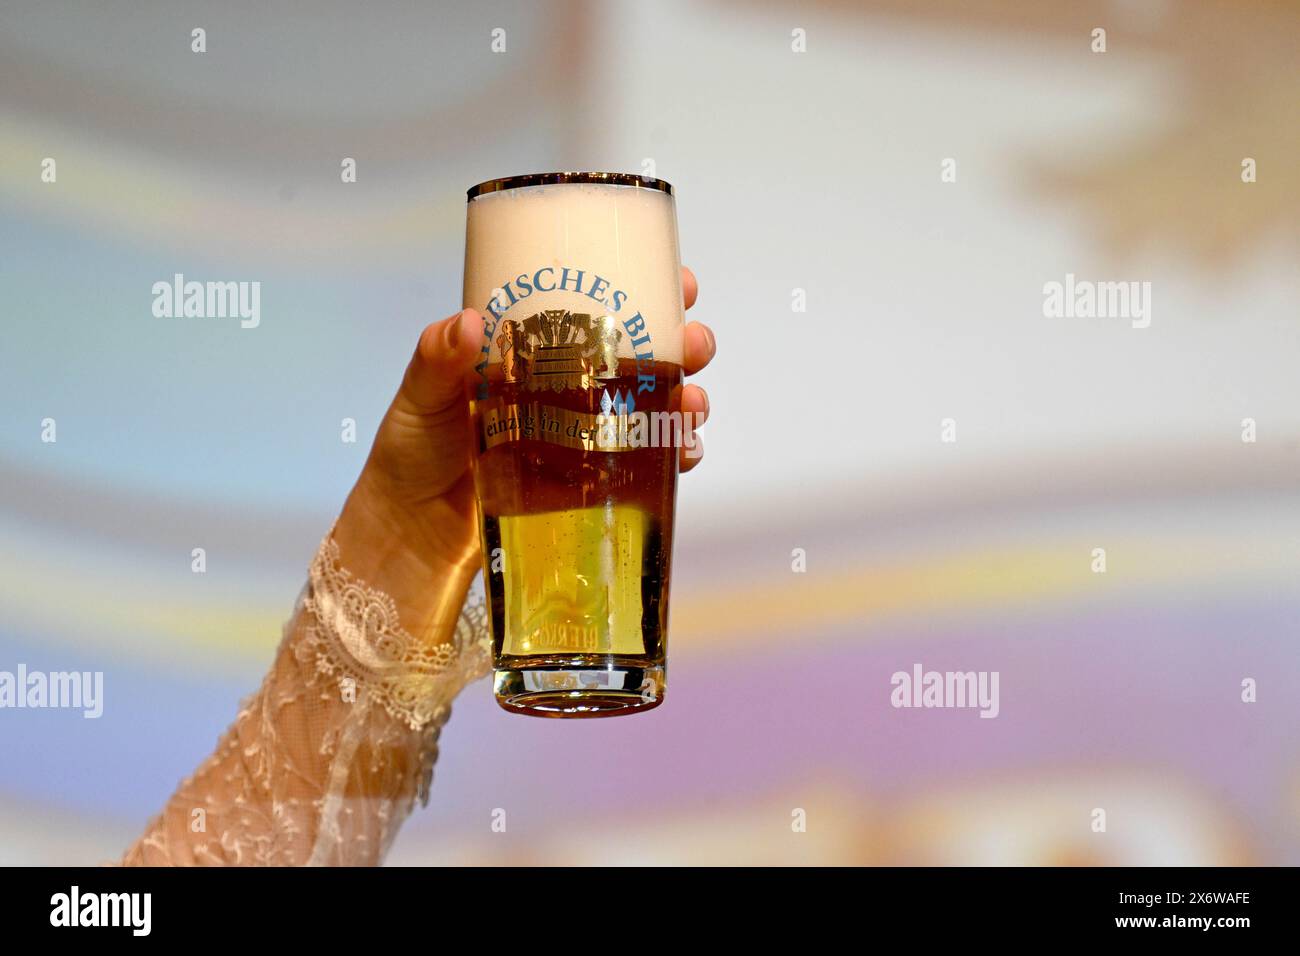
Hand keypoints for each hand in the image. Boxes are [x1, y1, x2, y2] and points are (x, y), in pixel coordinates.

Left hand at [332, 267, 714, 640]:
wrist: (413, 533)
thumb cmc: (412, 453)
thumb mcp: (420, 397)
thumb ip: (438, 360)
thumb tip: (470, 322)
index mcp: (533, 348)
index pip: (597, 305)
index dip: (645, 288)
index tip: (678, 281)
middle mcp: (567, 384)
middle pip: (642, 352)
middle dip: (684, 343)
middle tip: (696, 343)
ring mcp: (584, 432)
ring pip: (653, 404)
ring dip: (687, 398)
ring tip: (693, 404)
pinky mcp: (590, 481)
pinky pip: (644, 461)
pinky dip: (674, 453)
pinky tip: (685, 451)